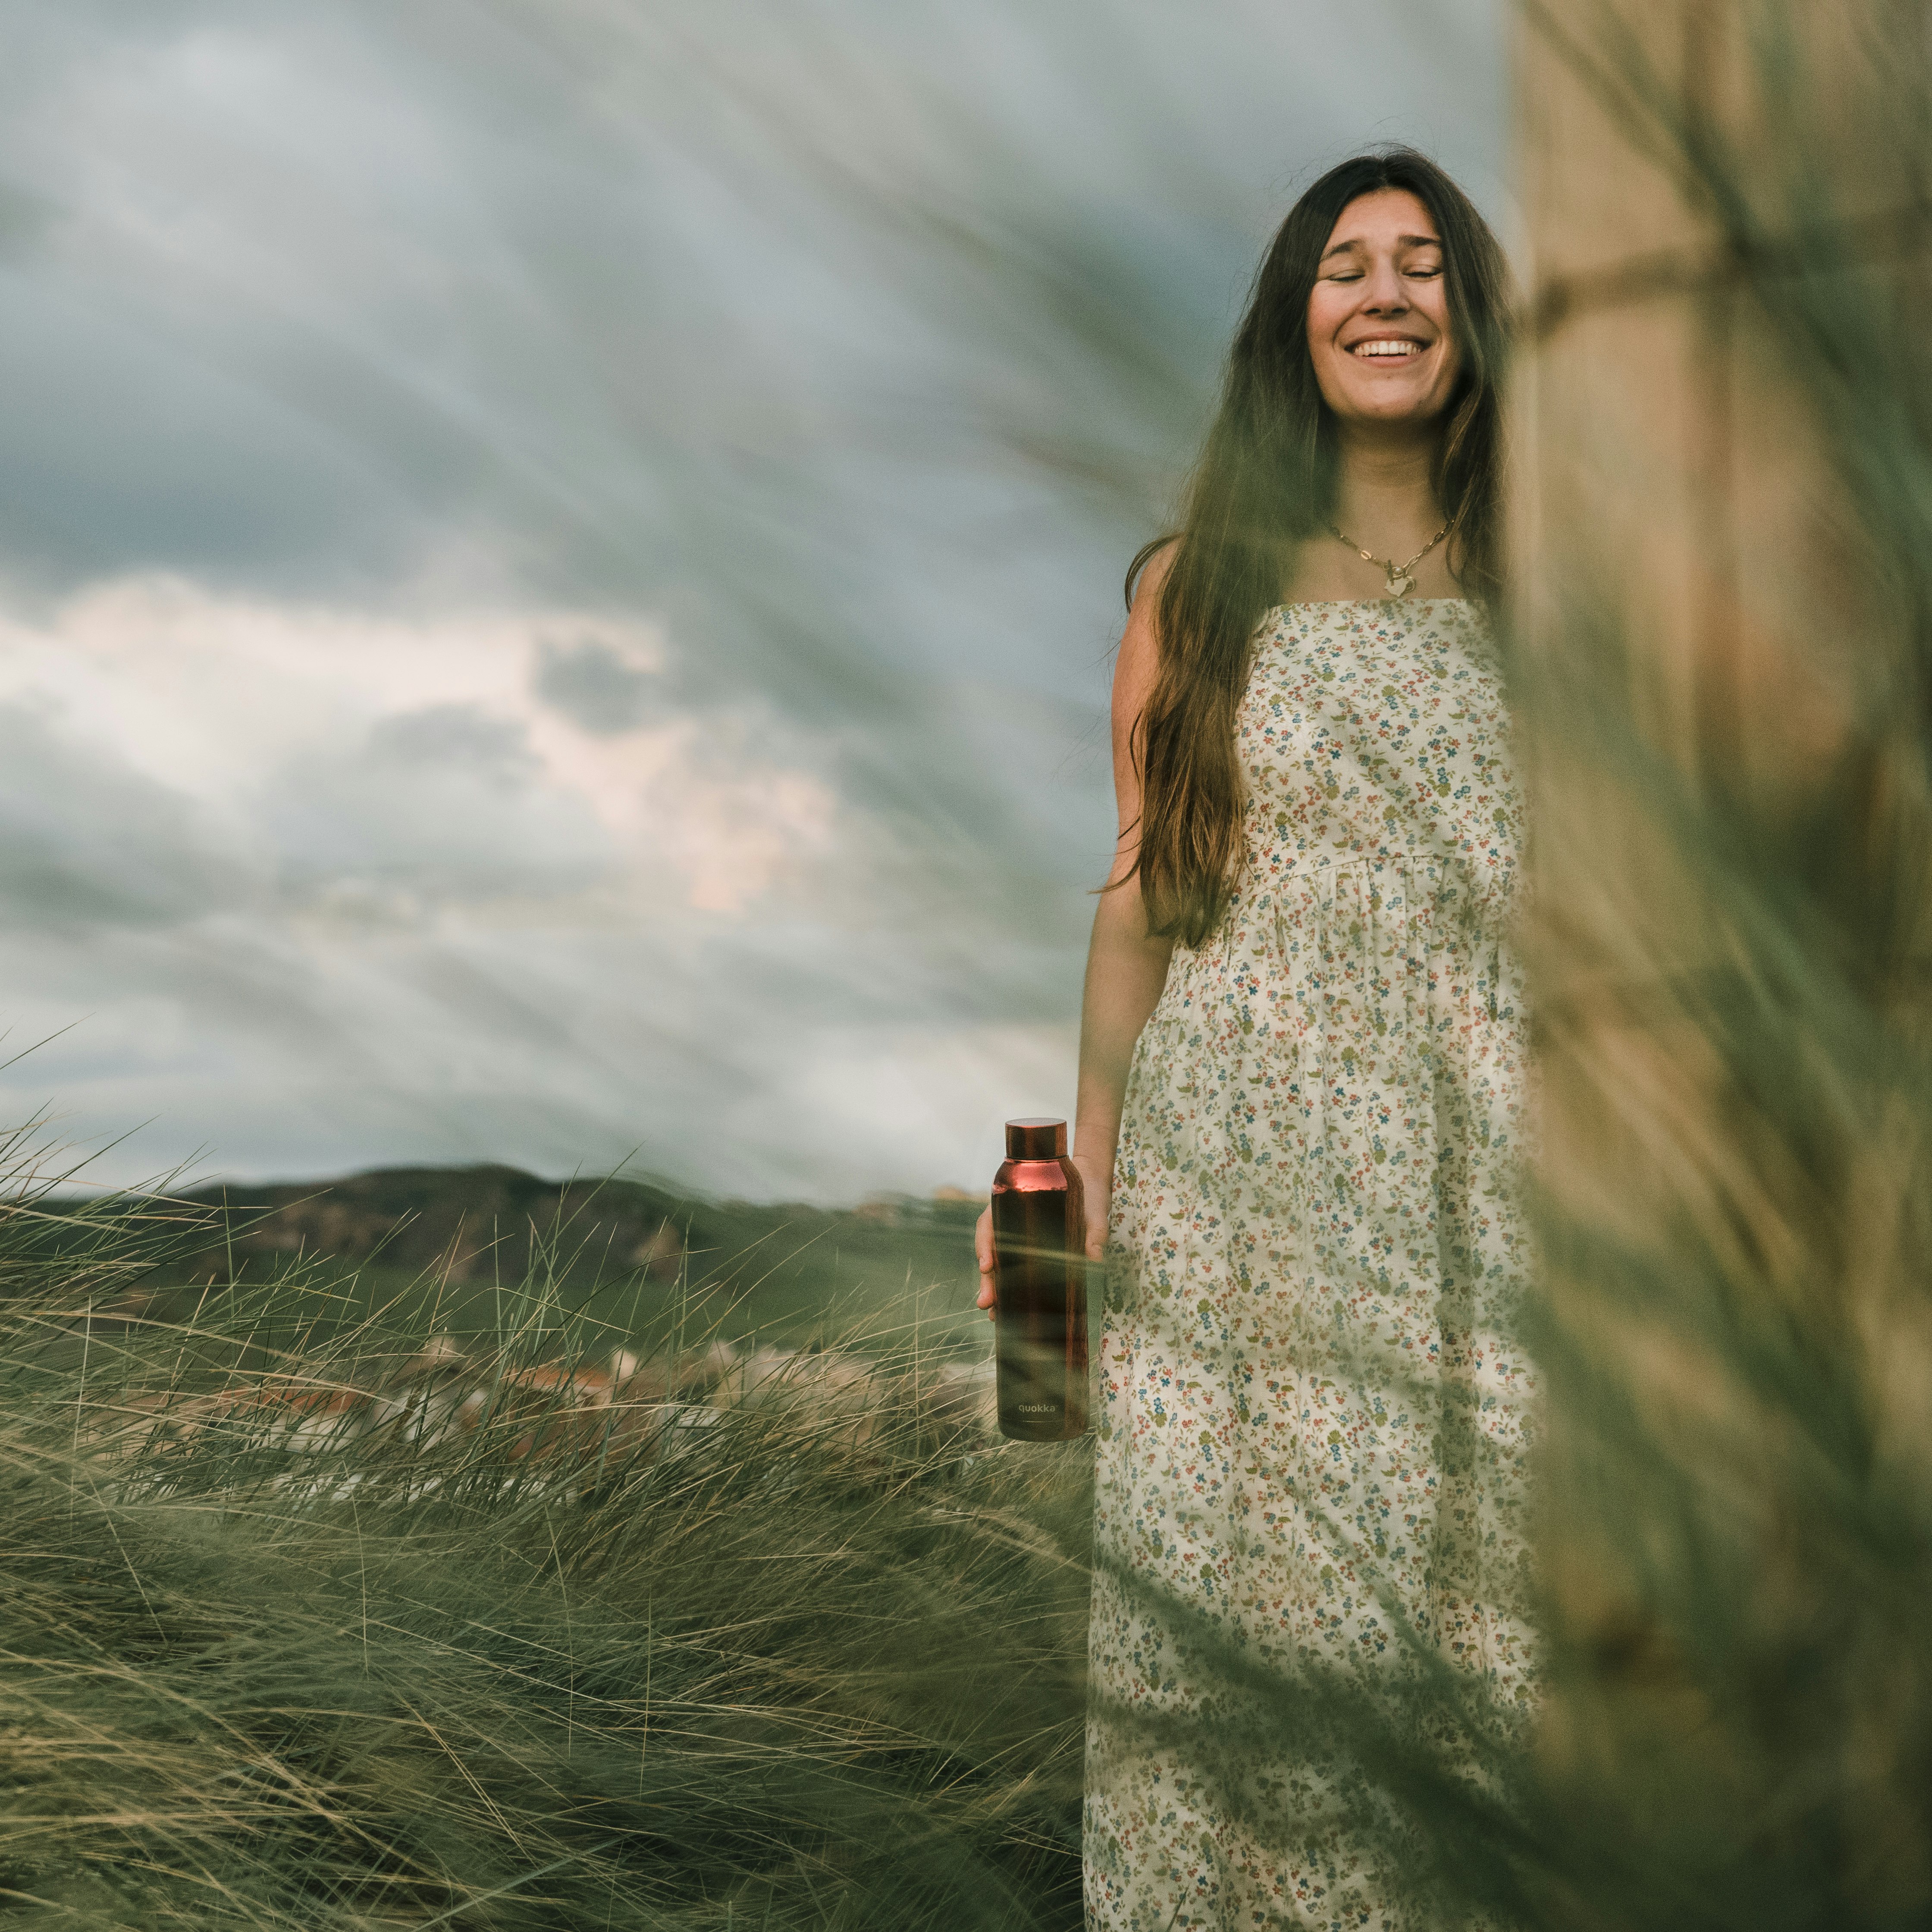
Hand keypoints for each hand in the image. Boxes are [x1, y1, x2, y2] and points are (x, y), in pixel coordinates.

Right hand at [974, 1155, 1110, 1320]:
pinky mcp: (1029, 1251)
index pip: (989, 1224)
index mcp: (1014, 1203)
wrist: (1091, 1187)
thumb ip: (1094, 1232)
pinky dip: (1008, 1288)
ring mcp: (1017, 1237)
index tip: (987, 1266)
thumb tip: (1094, 1259)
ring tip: (994, 1315)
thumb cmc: (1088, 1195)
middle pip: (990, 1249)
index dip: (984, 1245)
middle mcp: (1010, 1221)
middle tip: (986, 1304)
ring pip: (997, 1263)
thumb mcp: (1094, 1211)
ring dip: (993, 1288)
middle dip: (986, 1279)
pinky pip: (1012, 1269)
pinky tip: (1008, 1308)